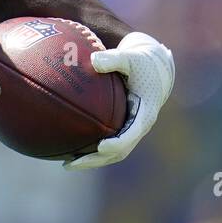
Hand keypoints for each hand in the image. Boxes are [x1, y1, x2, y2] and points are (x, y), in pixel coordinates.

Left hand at [65, 31, 173, 170]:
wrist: (154, 70)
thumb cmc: (140, 62)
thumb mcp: (131, 57)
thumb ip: (115, 59)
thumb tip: (94, 60)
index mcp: (145, 111)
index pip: (133, 132)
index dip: (119, 142)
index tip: (102, 147)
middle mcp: (139, 125)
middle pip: (120, 150)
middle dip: (97, 159)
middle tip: (74, 163)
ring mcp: (131, 130)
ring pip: (113, 153)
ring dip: (92, 160)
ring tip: (67, 164)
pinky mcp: (123, 128)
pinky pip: (107, 143)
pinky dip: (90, 150)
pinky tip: (69, 150)